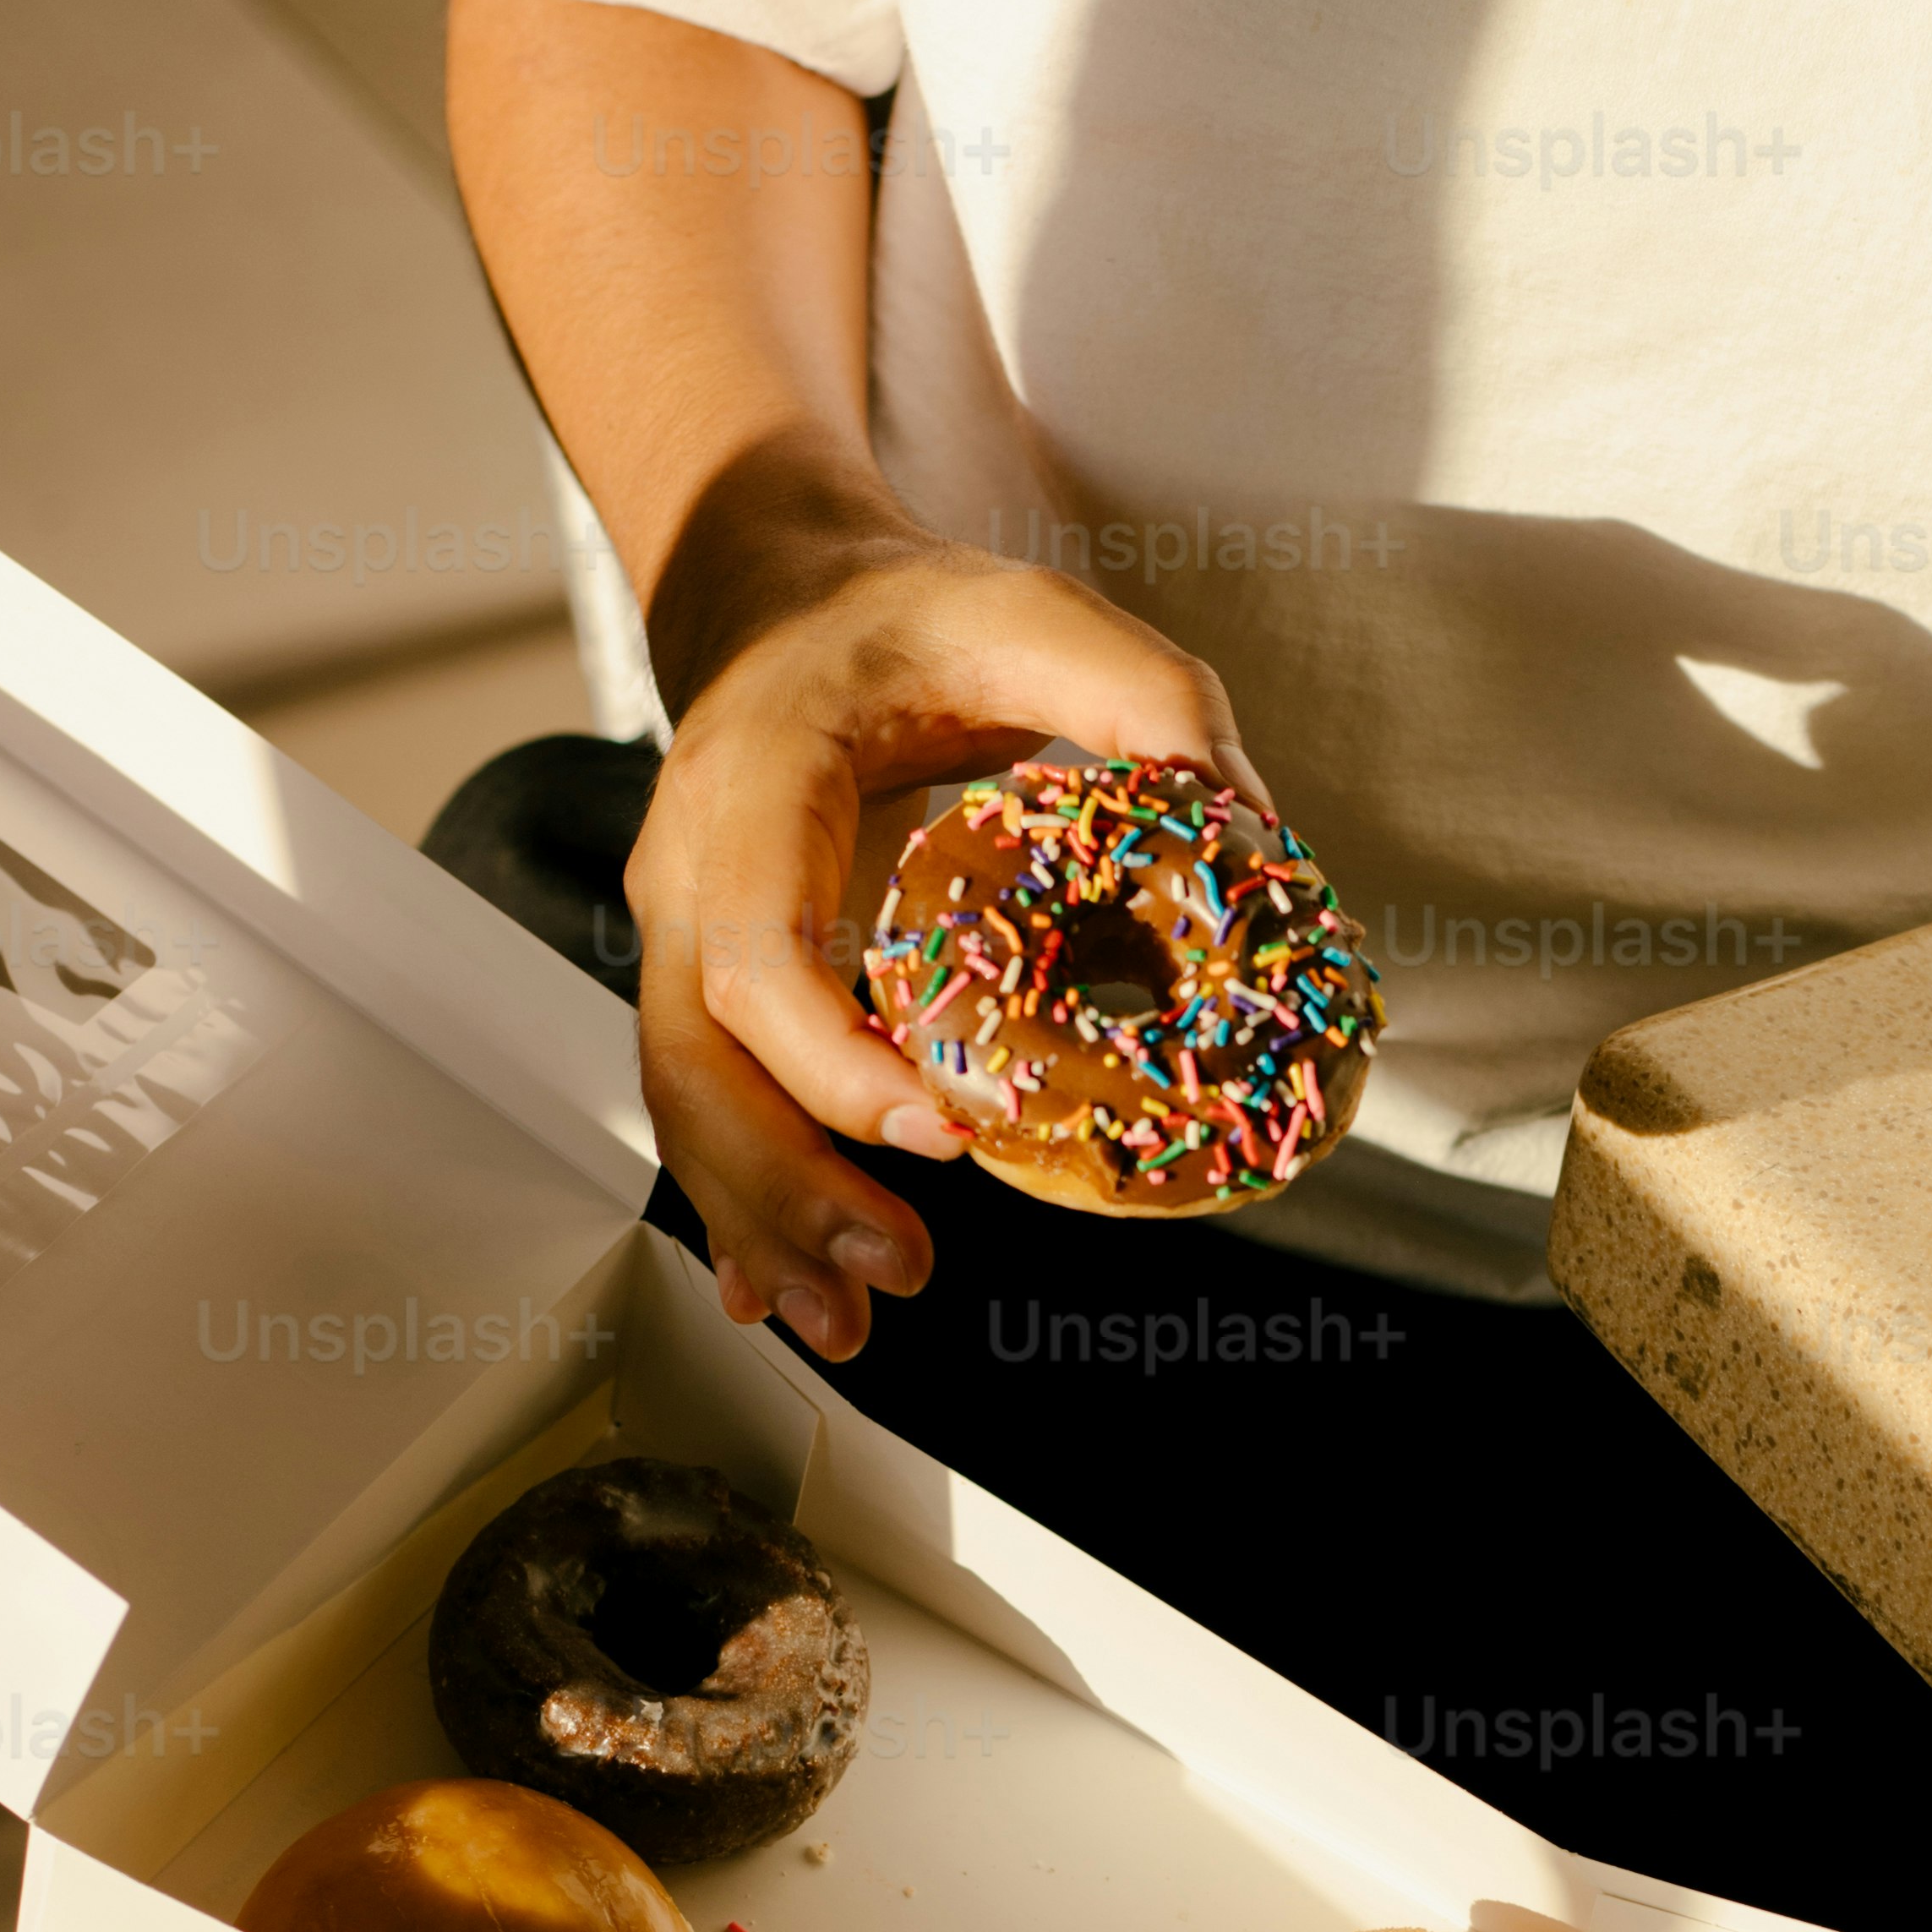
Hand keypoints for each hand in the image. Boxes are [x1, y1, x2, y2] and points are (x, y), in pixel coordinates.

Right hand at [625, 516, 1262, 1357]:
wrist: (778, 603)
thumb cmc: (910, 619)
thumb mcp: (1035, 618)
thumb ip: (1147, 704)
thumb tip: (1255, 831)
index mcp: (749, 782)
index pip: (759, 950)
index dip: (834, 1059)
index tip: (943, 1132)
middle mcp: (684, 870)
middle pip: (697, 1059)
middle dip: (787, 1184)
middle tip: (899, 1275)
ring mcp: (676, 938)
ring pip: (687, 1105)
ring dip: (764, 1226)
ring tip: (849, 1329)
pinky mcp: (701, 989)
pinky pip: (701, 1110)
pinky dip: (743, 1211)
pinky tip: (783, 1299)